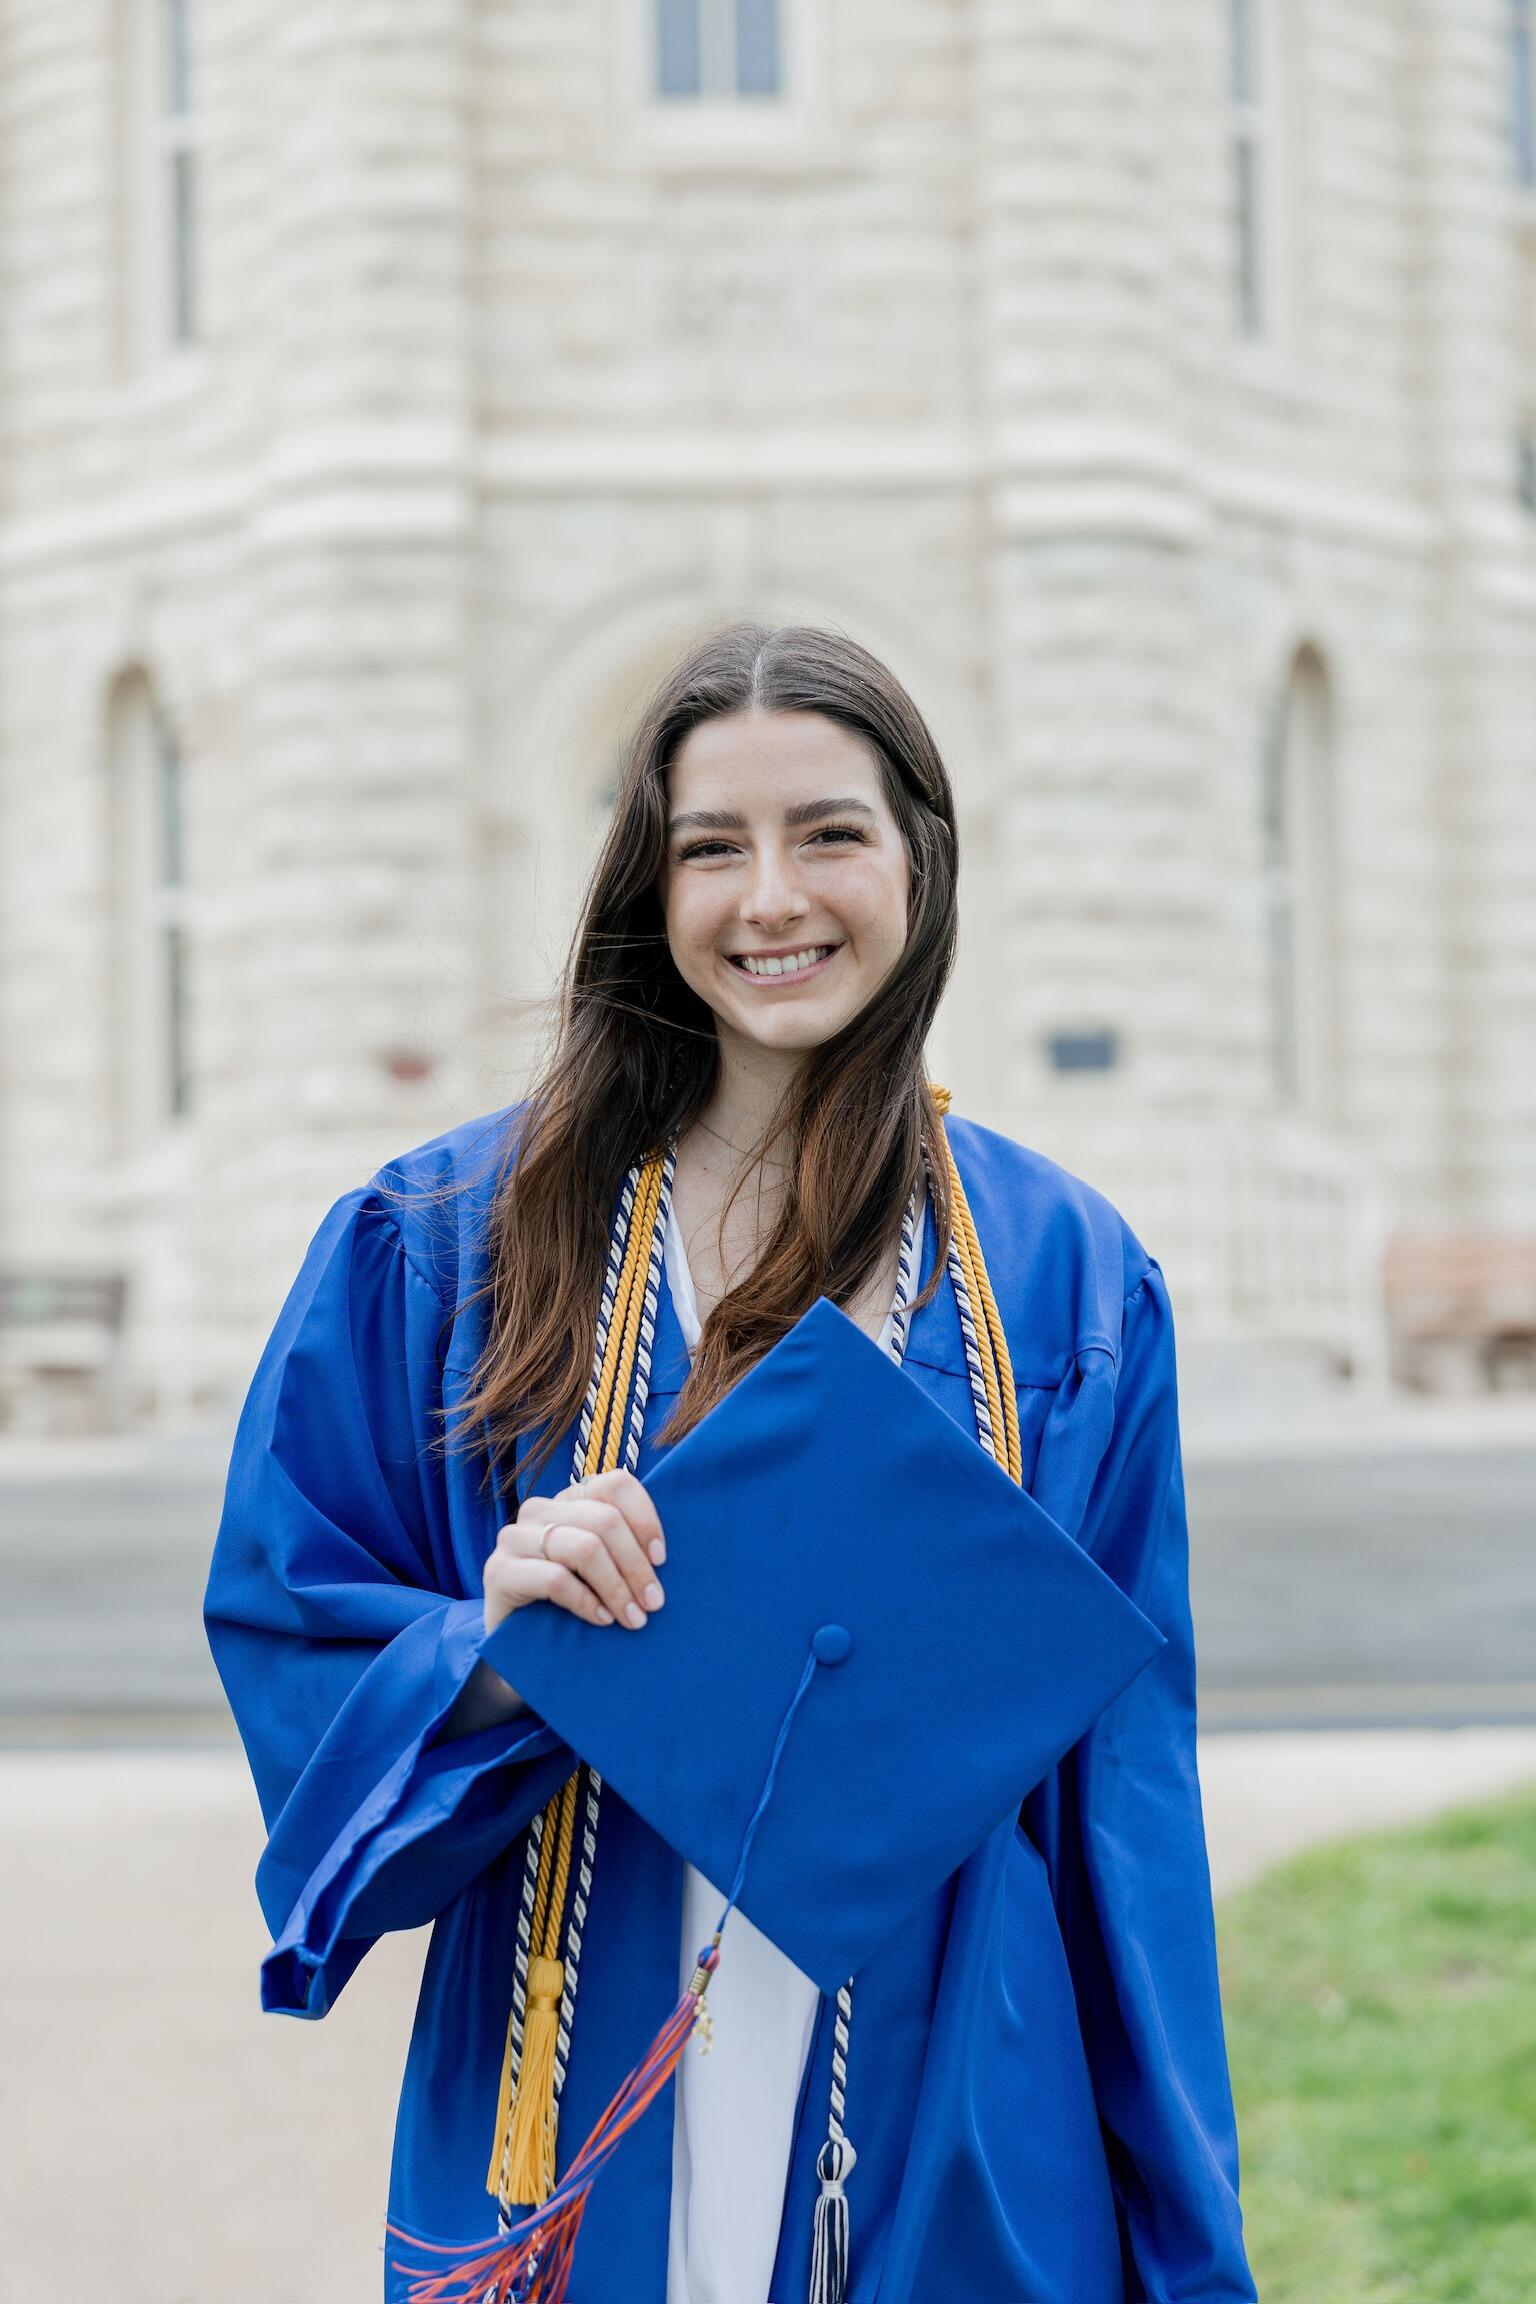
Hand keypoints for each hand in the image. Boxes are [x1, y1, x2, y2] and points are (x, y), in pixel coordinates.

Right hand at [483, 1468, 667, 1637]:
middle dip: (636, 1565)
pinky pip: (555, 1579)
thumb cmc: (572, 1605)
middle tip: (653, 1603)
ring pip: (584, 1548)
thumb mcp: (602, 1569)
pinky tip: (602, 1619)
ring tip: (633, 1618)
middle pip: (605, 1520)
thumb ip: (624, 1547)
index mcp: (569, 1500)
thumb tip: (664, 1554)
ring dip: (616, 1587)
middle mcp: (539, 1510)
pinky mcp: (498, 1571)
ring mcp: (514, 1538)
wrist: (520, 1647)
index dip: (645, 1518)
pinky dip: (586, 1601)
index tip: (662, 1559)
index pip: (615, 1485)